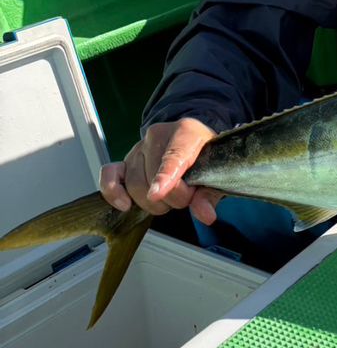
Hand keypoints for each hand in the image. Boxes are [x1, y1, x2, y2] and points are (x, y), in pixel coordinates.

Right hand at [99, 118, 221, 223]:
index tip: (157, 193)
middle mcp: (157, 136)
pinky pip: (109, 175)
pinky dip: (113, 192)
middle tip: (186, 197)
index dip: (165, 176)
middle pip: (154, 178)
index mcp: (186, 133)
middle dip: (172, 198)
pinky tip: (125, 205)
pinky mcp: (124, 161)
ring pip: (134, 184)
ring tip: (169, 199)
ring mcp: (138, 148)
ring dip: (152, 202)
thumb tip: (205, 215)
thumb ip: (209, 195)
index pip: (173, 156)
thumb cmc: (205, 157)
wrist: (192, 142)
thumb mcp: (216, 173)